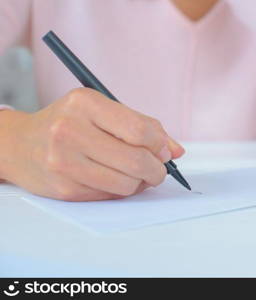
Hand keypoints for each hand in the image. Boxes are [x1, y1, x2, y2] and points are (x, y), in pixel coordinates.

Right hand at [0, 88, 184, 200]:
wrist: (21, 145)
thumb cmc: (71, 124)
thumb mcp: (103, 111)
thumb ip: (144, 126)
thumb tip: (177, 151)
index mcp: (85, 103)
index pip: (140, 130)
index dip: (160, 145)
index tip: (165, 151)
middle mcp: (71, 130)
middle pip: (137, 160)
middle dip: (157, 169)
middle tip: (158, 169)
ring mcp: (64, 162)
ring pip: (127, 184)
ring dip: (141, 183)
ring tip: (137, 175)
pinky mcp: (64, 189)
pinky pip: (111, 196)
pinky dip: (122, 190)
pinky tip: (116, 179)